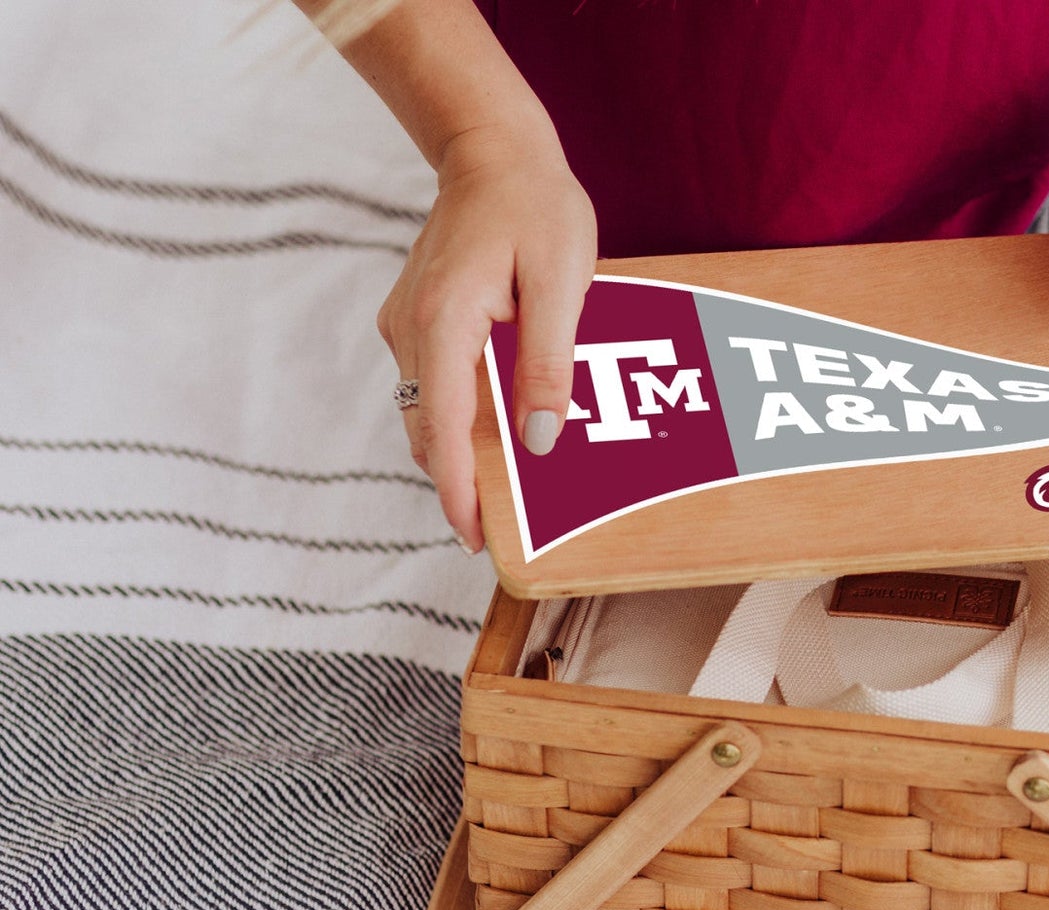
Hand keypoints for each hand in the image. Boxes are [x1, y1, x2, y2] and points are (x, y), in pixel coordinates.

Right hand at [377, 126, 595, 550]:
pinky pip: (436, 385)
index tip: (473, 537)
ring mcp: (406, 325)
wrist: (493, 151)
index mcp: (442, 320)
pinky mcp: (417, 322)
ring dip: (460, 453)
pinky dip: (461, 417)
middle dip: (460, 484)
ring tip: (510, 492)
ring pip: (428, 412)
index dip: (458, 491)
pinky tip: (502, 430)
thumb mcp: (561, 284)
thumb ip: (549, 362)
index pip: (442, 428)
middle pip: (428, 430)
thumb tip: (540, 439)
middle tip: (506, 530)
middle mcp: (409, 328)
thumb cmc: (535, 207)